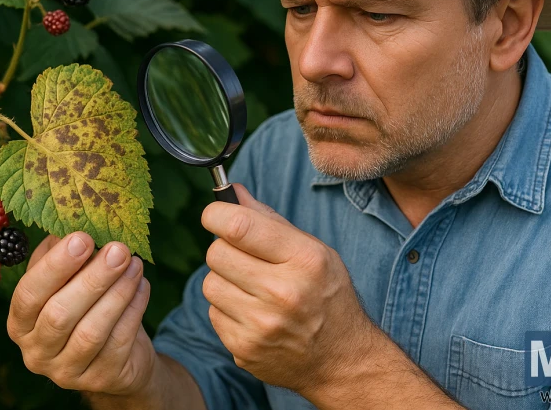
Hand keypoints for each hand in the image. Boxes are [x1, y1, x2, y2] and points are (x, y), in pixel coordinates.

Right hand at [6, 232, 154, 395]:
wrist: (120, 354)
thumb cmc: (88, 306)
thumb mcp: (70, 280)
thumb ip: (63, 256)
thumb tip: (72, 225)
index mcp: (20, 323)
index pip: (28, 295)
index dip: (55, 266)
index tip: (82, 238)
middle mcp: (36, 352)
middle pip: (60, 315)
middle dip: (92, 279)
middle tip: (119, 250)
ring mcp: (68, 371)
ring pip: (91, 332)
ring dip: (117, 293)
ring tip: (135, 265)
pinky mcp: (101, 379)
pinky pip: (119, 342)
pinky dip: (133, 310)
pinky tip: (142, 286)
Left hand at [201, 184, 376, 396]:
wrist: (340, 360)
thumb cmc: (327, 295)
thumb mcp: (314, 251)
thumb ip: (270, 220)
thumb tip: (232, 192)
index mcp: (304, 260)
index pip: (239, 227)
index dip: (216, 214)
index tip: (214, 215)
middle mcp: (283, 293)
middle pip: (216, 254)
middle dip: (224, 249)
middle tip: (243, 256)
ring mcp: (262, 326)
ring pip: (210, 284)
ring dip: (224, 281)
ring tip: (251, 288)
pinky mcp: (245, 349)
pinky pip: (213, 313)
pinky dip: (227, 309)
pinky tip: (253, 313)